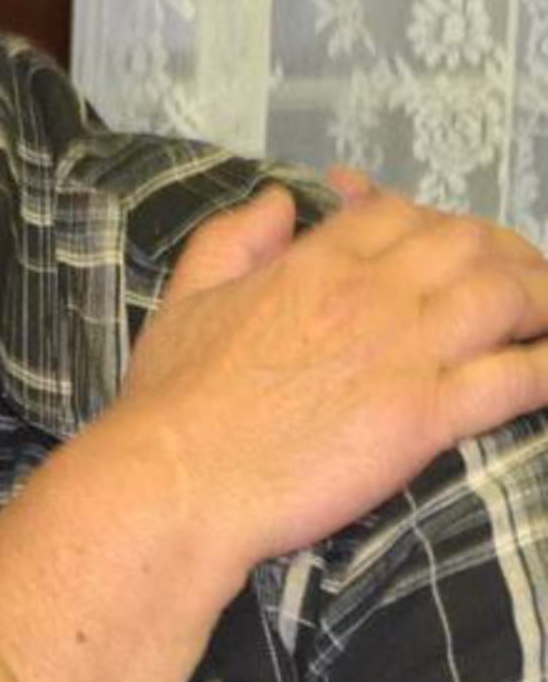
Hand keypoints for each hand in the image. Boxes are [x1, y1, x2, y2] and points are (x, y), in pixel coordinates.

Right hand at [113, 178, 547, 566]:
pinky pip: (516, 379)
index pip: (399, 212)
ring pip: (508, 297)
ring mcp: (405, 352)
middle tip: (515, 281)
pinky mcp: (426, 416)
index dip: (429, 219)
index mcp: (315, 262)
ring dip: (541, 300)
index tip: (438, 244)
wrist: (178, 481)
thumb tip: (277, 199)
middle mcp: (371, 293)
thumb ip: (230, 239)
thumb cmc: (171, 403)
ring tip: (546, 318)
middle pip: (469, 243)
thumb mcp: (184, 300)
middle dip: (504, 254)